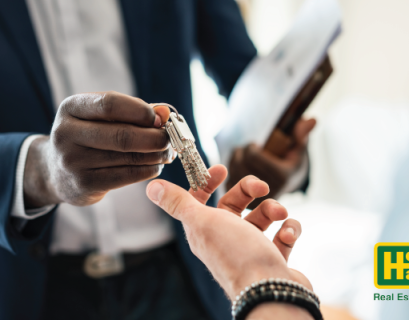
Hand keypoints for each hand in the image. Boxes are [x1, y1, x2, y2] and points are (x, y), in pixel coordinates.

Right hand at [24, 91, 174, 207]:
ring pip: (128, 157)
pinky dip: (148, 170)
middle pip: (122, 135)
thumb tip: (165, 111)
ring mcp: (73, 161)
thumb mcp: (101, 117)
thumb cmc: (88, 137)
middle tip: (169, 139)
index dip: (141, 111)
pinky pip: (127, 176)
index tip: (161, 118)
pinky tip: (156, 166)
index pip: (110, 104)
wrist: (56, 171)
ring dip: (156, 155)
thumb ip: (133, 111)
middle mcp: (67, 133)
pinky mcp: (84, 184)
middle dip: (154, 137)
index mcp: (71, 108)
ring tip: (167, 153)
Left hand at [146, 165, 311, 299]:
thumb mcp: (202, 222)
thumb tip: (152, 187)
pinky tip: (288, 233)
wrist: (270, 291)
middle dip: (249, 190)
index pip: (200, 200)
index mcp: (204, 229)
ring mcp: (250, 248)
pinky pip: (282, 234)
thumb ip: (178, 203)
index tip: (222, 170)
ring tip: (280, 215)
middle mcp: (225, 238)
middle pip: (234, 204)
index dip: (208, 182)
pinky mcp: (272, 257)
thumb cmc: (236, 254)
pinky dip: (289, 229)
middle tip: (262, 188)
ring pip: (261, 217)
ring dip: (273, 209)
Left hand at [227, 118, 315, 207]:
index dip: (251, 146)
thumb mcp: (298, 149)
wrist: (285, 185)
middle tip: (248, 149)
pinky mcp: (244, 203)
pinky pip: (228, 181)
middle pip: (241, 162)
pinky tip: (239, 167)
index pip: (253, 156)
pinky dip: (231, 172)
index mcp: (282, 176)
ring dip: (235, 159)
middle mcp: (268, 190)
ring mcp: (255, 198)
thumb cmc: (291, 163)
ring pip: (232, 170)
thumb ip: (302, 135)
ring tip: (244, 157)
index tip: (255, 144)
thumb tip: (312, 120)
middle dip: (242, 151)